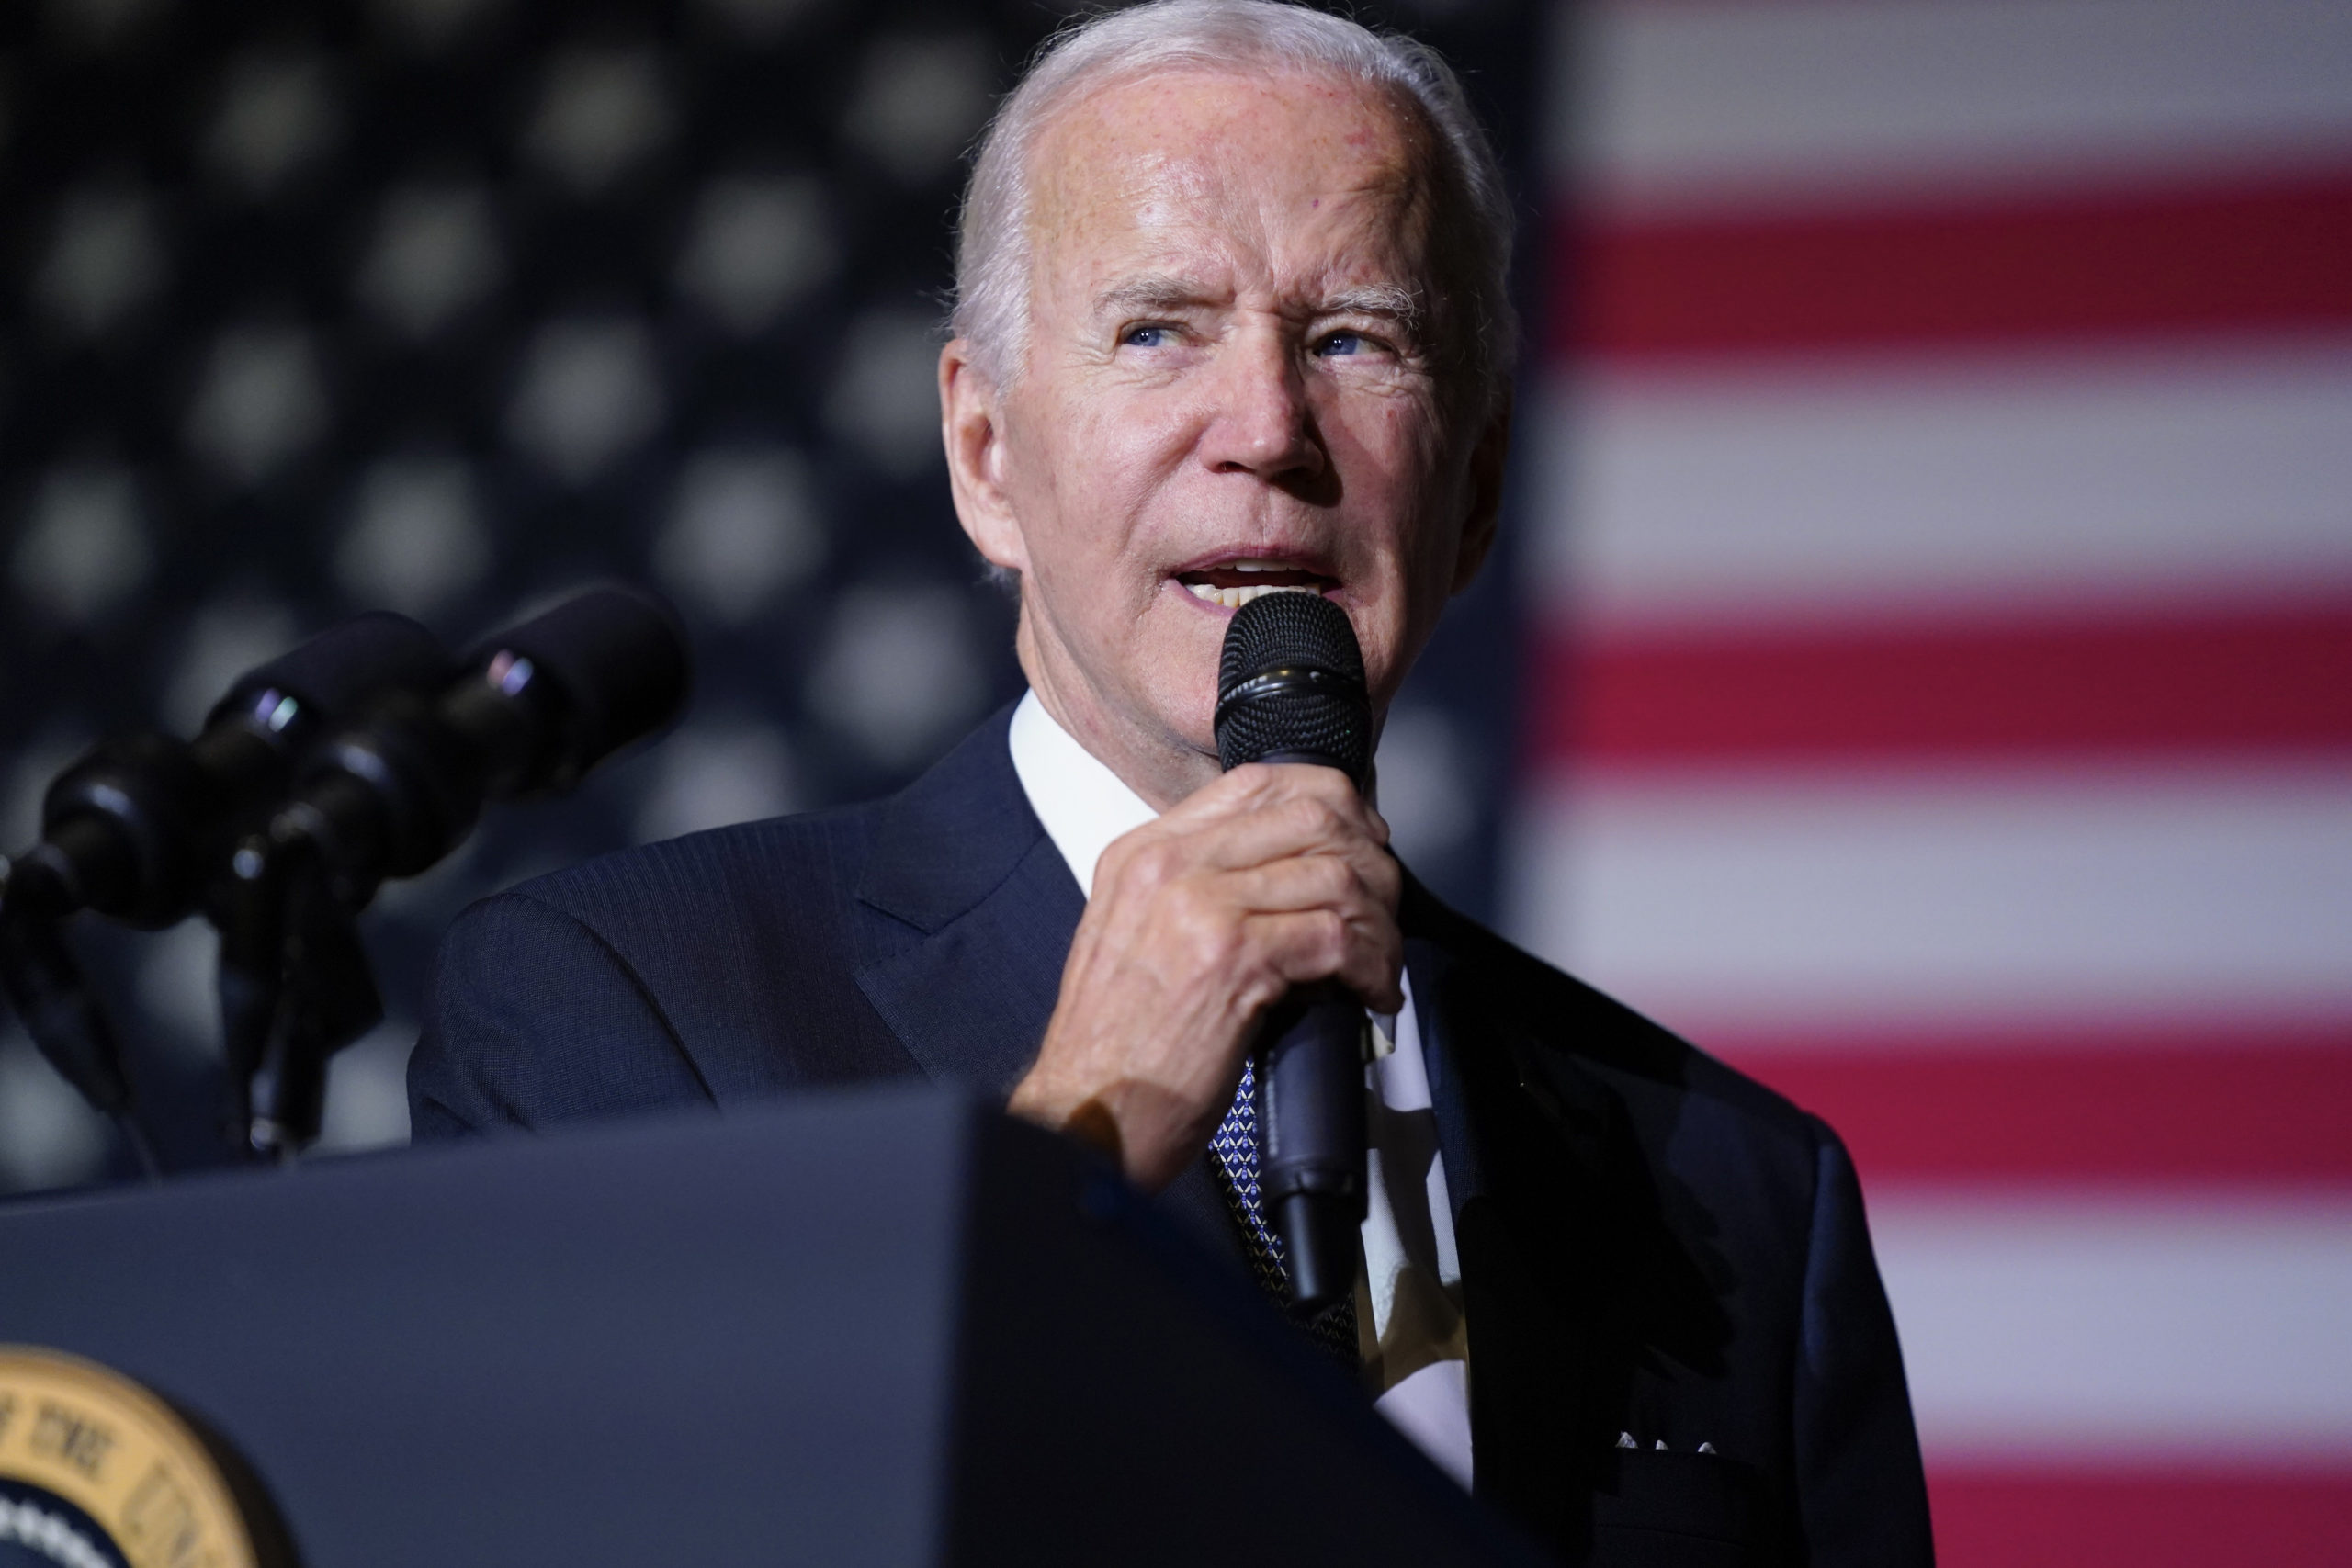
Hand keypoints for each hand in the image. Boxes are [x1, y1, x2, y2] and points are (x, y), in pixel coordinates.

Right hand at [1007, 762, 1402, 1189]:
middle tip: (1384, 906)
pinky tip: (1370, 992)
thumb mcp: (1135, 938)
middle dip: (1369, 860)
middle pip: (1310, 816)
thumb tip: (1285, 875)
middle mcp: (1168, 866)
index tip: (1359, 842)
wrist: (1087, 1115)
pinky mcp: (1232, 959)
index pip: (1257, 783)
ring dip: (1379, 922)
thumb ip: (1194, 891)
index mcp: (1144, 853)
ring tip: (1380, 960)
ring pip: (1334, 875)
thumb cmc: (1115, 1047)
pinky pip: (1337, 936)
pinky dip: (1372, 965)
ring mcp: (1199, 907)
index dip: (1329, 804)